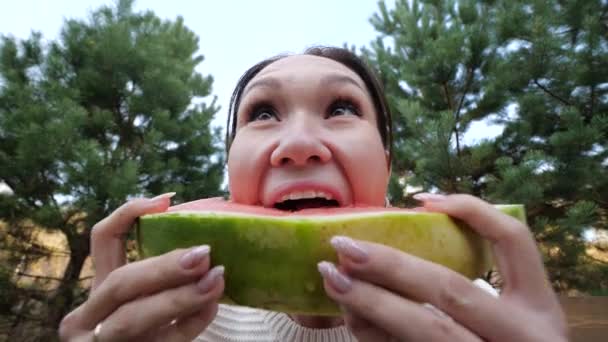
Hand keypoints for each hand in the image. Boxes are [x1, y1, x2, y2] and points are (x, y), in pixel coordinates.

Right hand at [59, 194, 224, 341]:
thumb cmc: (146, 334)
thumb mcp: (143, 303)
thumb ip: (160, 277)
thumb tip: (203, 244)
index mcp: (98, 290)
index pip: (103, 239)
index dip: (128, 215)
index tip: (166, 202)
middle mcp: (91, 316)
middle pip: (121, 282)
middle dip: (163, 268)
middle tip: (203, 254)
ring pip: (134, 317)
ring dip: (179, 297)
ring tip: (215, 280)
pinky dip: (192, 322)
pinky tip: (213, 306)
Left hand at [318, 193, 567, 340]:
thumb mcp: (512, 326)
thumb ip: (474, 292)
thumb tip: (398, 246)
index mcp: (540, 311)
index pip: (515, 241)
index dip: (471, 210)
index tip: (421, 199)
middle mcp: (522, 337)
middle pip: (451, 290)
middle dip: (392, 265)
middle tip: (344, 246)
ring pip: (425, 329)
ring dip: (372, 302)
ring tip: (334, 279)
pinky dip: (375, 335)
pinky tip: (352, 317)